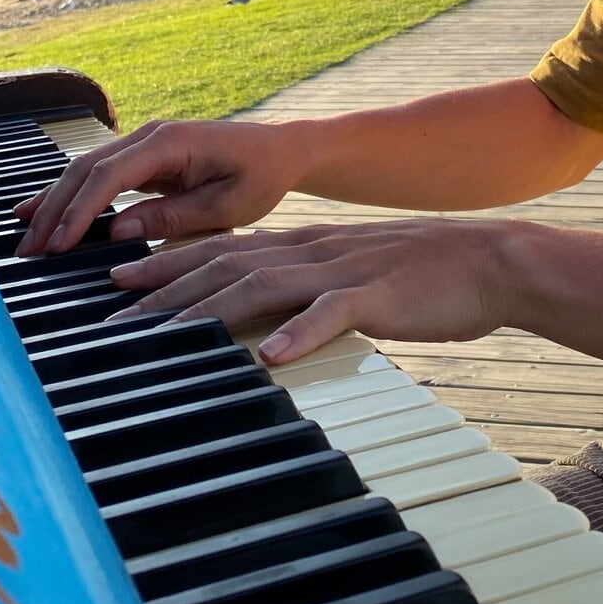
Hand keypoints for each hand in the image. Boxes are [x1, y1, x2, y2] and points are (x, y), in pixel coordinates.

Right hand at [11, 118, 306, 254]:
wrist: (280, 150)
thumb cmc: (260, 176)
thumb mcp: (226, 206)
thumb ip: (172, 217)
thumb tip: (117, 231)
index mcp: (169, 142)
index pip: (109, 176)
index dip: (78, 211)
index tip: (57, 245)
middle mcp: (148, 136)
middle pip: (86, 170)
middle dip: (54, 210)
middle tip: (28, 252)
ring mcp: (143, 144)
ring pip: (85, 170)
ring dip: (54, 203)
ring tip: (24, 238)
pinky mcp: (143, 157)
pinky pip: (98, 175)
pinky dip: (69, 195)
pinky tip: (39, 211)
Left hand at [104, 219, 516, 364]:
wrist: (489, 261)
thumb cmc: (421, 278)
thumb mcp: (350, 277)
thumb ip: (304, 290)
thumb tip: (259, 320)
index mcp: (303, 247)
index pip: (220, 251)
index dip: (166, 263)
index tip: (118, 281)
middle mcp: (311, 252)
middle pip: (224, 266)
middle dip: (163, 289)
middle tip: (113, 314)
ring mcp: (342, 271)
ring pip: (262, 285)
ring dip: (207, 310)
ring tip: (164, 336)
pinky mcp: (378, 295)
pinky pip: (332, 314)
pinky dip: (300, 333)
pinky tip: (272, 356)